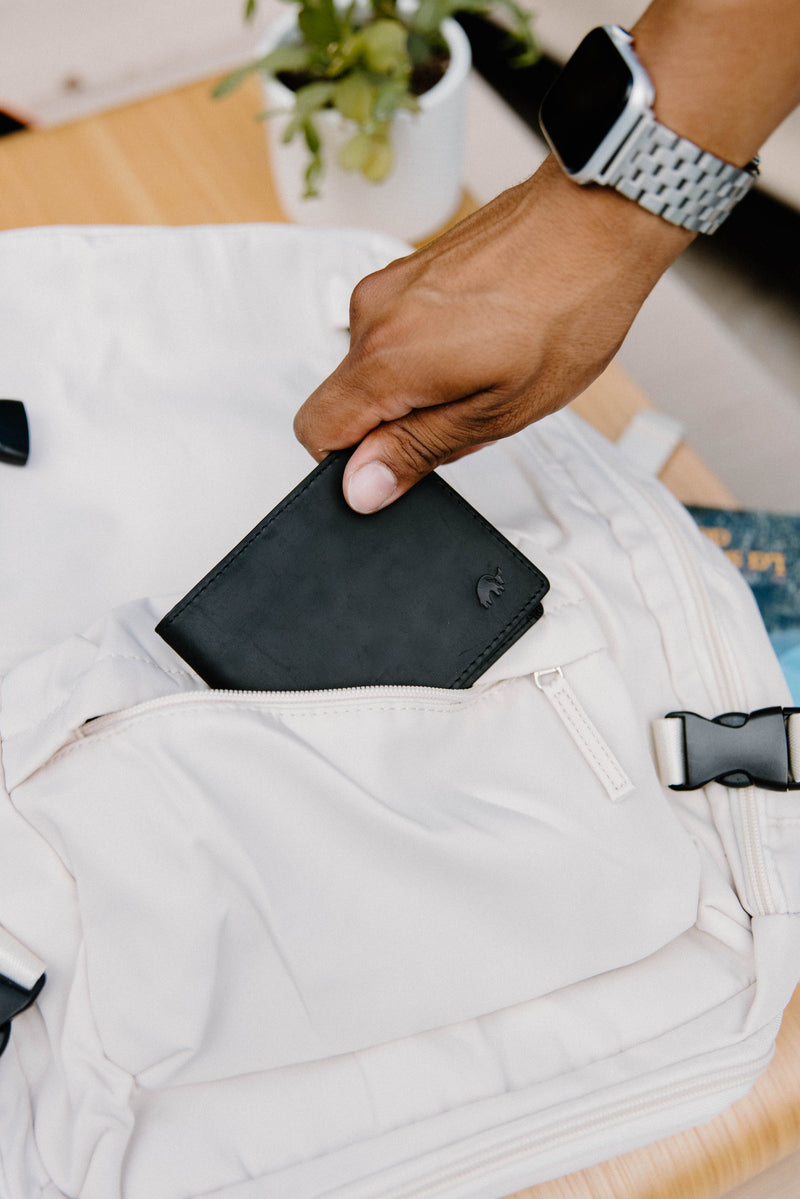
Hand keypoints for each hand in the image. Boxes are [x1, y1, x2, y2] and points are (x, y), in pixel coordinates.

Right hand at [294, 157, 690, 511]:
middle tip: (466, 414)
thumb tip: (360, 487)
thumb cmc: (567, 309)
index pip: (316, 431)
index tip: (402, 460)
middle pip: (345, 400)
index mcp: (387, 357)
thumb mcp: (497, 412)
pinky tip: (483, 344)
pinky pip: (394, 332)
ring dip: (415, 388)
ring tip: (485, 372)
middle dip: (395, 425)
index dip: (353, 462)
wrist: (599, 220)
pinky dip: (426, 352)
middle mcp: (372, 314)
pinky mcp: (407, 270)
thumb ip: (416, 451)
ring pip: (373, 367)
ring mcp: (388, 285)